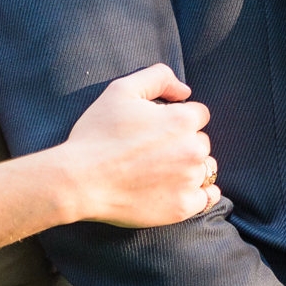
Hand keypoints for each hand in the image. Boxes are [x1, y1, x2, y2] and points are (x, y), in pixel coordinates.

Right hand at [48, 64, 218, 225]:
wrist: (78, 181)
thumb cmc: (97, 134)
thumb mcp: (122, 90)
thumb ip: (159, 77)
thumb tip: (184, 91)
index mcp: (182, 120)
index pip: (198, 114)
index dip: (178, 119)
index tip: (157, 129)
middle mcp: (193, 150)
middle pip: (202, 142)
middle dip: (184, 143)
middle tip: (153, 152)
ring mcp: (189, 181)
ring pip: (204, 169)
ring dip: (190, 168)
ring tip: (161, 172)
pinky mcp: (182, 208)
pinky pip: (207, 198)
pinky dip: (197, 194)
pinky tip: (178, 190)